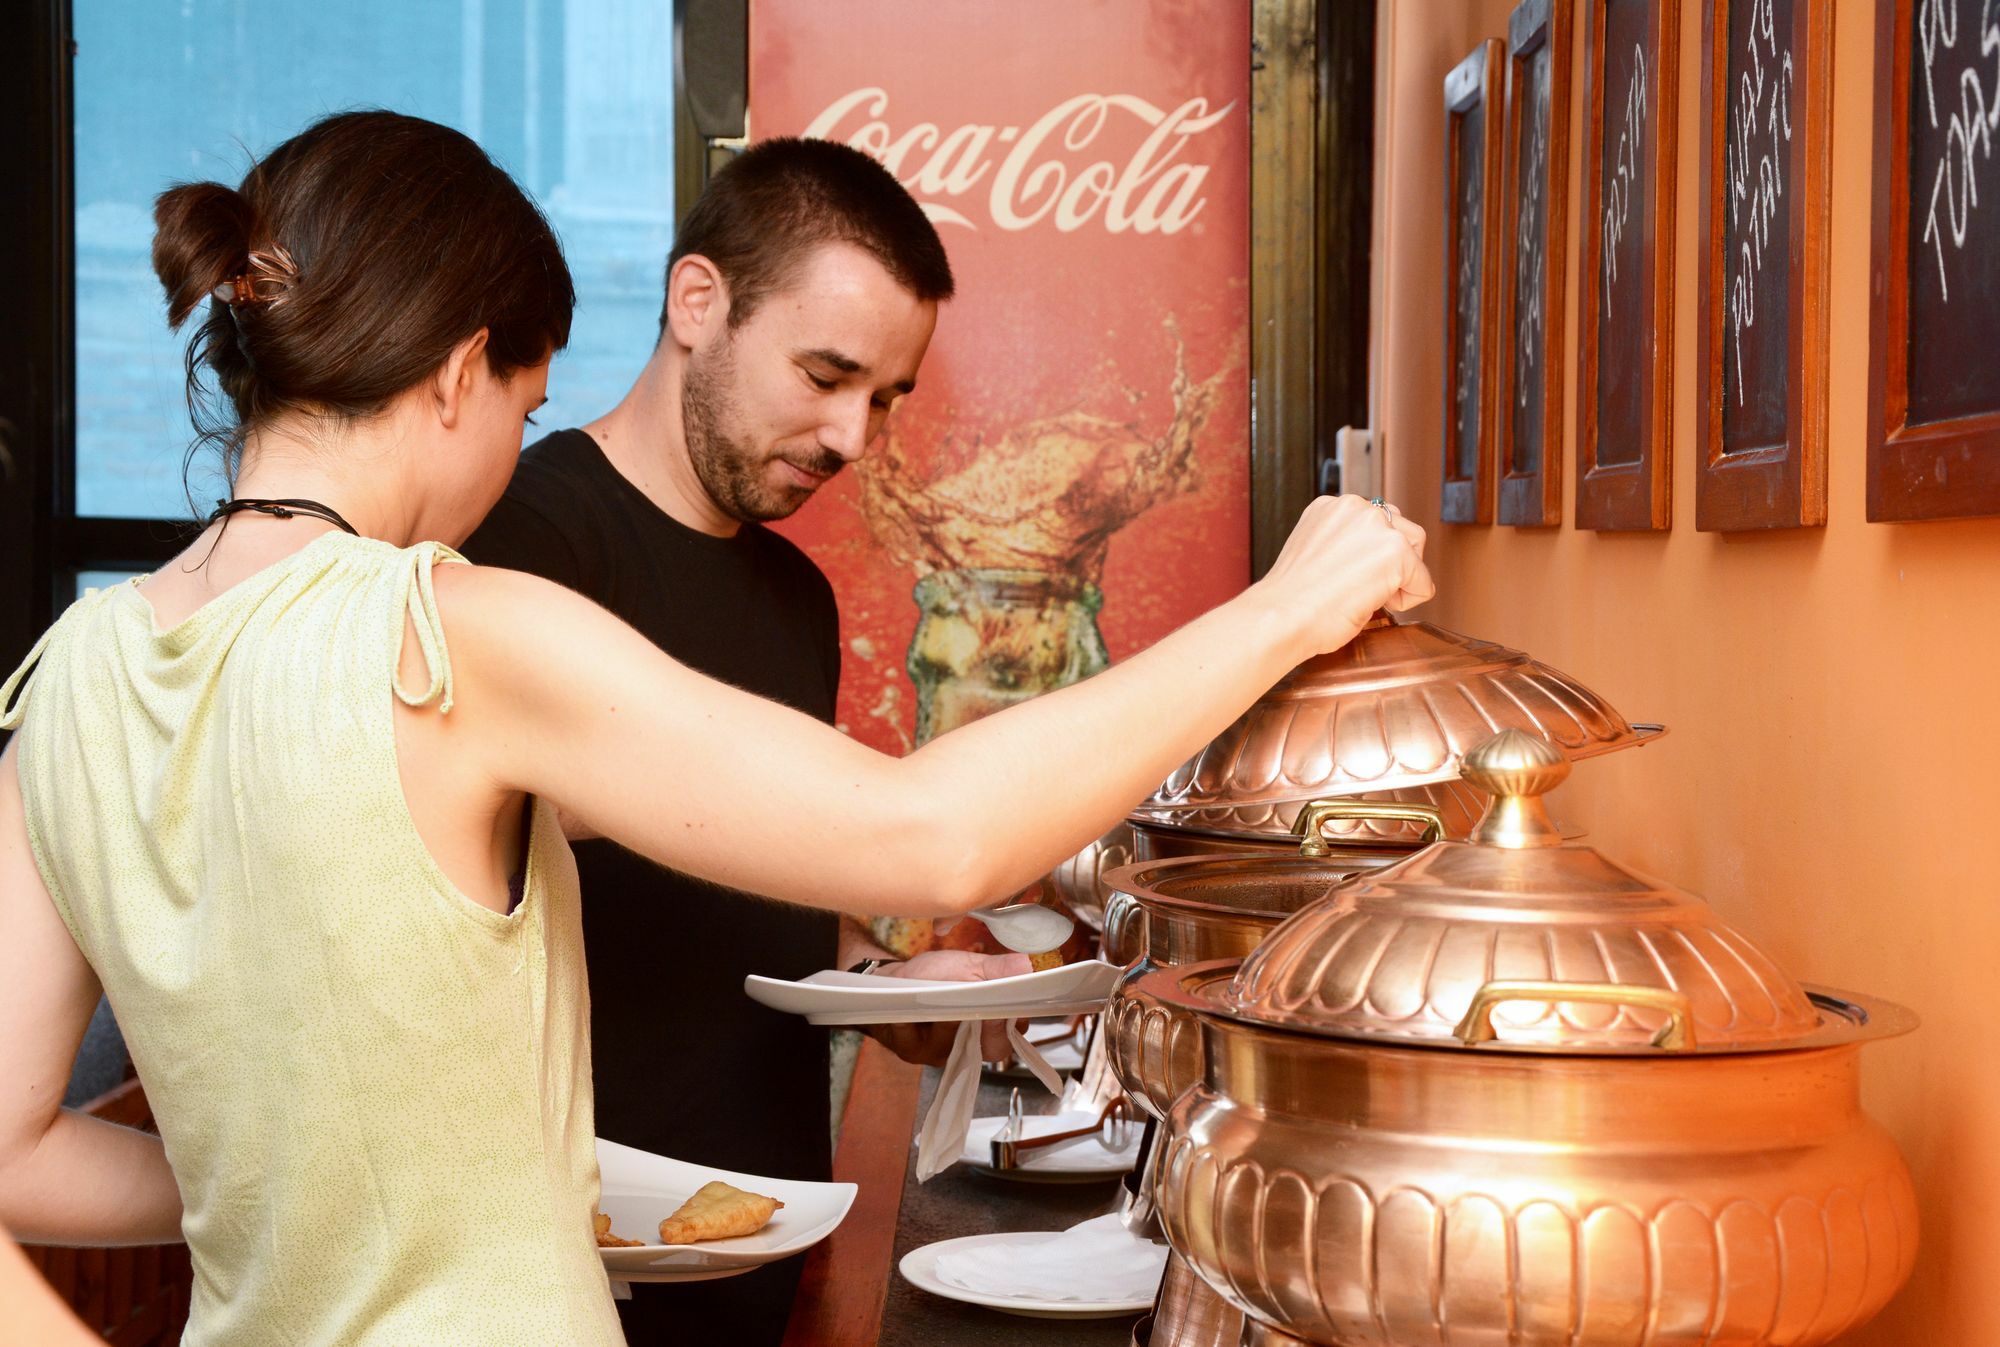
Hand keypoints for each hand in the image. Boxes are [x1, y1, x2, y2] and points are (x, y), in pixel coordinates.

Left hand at [861, 950, 1030, 1066]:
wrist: (894, 982)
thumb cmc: (936, 976)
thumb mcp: (970, 966)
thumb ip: (1000, 970)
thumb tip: (1030, 966)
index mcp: (988, 1027)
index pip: (1013, 1035)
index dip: (1014, 1024)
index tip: (1011, 1007)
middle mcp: (969, 1046)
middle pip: (993, 1049)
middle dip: (989, 1026)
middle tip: (982, 1006)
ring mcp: (940, 1052)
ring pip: (953, 1044)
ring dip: (948, 1018)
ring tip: (941, 995)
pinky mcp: (912, 1052)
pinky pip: (915, 1042)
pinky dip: (912, 1021)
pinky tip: (910, 1006)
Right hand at [1251, 495, 1433, 660]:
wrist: (1282, 617)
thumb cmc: (1291, 602)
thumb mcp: (1314, 556)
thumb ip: (1342, 547)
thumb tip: (1367, 564)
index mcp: (1330, 507)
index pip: (1373, 523)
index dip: (1369, 556)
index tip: (1350, 578)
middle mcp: (1355, 507)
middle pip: (1401, 528)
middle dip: (1395, 560)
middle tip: (1369, 589)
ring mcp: (1376, 525)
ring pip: (1416, 548)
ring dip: (1404, 575)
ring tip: (1374, 597)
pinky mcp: (1395, 551)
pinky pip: (1423, 580)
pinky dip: (1411, 599)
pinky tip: (1381, 607)